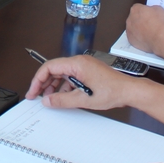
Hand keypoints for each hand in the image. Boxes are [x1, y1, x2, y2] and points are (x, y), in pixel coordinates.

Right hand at [25, 54, 142, 110]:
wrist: (129, 91)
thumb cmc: (112, 91)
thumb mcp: (84, 99)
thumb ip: (62, 100)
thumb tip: (48, 101)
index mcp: (76, 64)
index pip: (49, 67)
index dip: (38, 80)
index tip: (33, 91)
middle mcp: (79, 62)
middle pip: (54, 69)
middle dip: (44, 83)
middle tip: (37, 96)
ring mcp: (84, 66)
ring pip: (62, 74)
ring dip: (54, 86)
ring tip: (50, 99)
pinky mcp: (88, 71)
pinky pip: (71, 76)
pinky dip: (64, 86)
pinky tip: (63, 96)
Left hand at [125, 4, 163, 54]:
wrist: (160, 38)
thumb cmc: (160, 23)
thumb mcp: (159, 9)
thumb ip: (152, 9)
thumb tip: (152, 11)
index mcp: (135, 9)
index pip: (138, 8)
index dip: (145, 11)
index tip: (150, 14)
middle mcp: (130, 19)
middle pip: (134, 18)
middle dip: (141, 20)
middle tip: (150, 24)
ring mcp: (129, 30)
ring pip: (133, 28)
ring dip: (139, 30)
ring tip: (149, 33)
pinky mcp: (131, 40)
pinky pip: (134, 38)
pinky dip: (139, 38)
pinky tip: (147, 39)